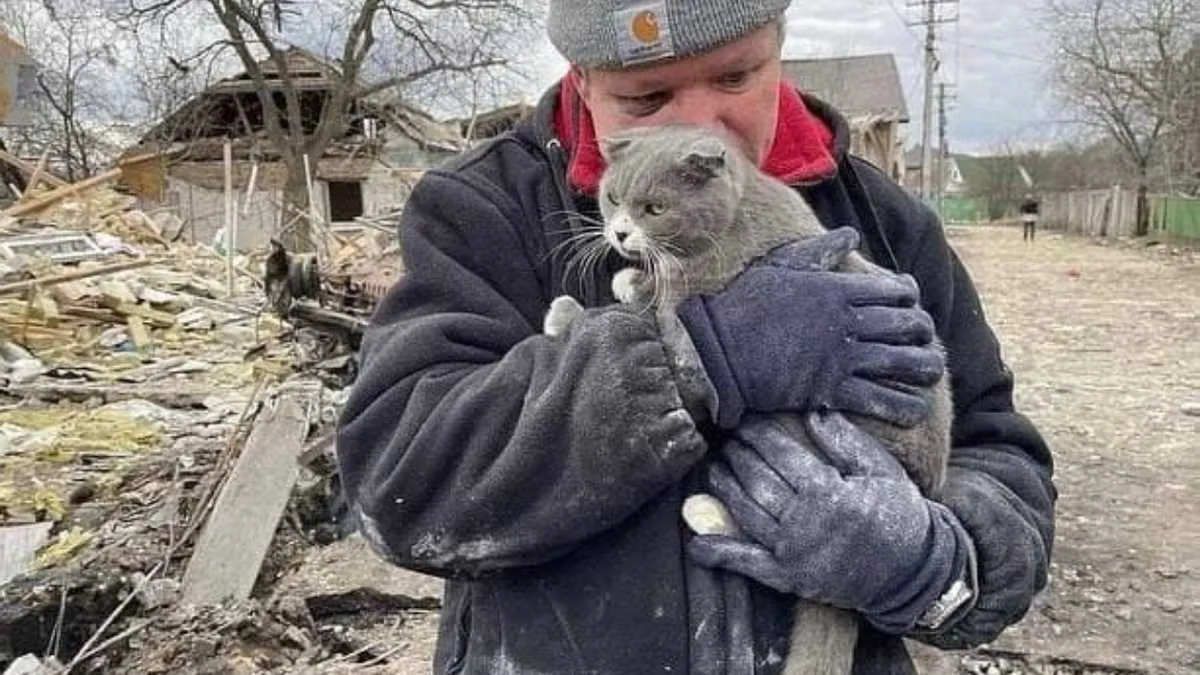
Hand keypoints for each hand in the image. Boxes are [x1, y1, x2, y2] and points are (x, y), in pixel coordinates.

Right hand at [676, 227, 943, 428]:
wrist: (717, 351)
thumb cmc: (744, 305)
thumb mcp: (780, 266)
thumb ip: (819, 250)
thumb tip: (851, 233)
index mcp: (837, 289)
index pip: (895, 290)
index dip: (910, 296)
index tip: (910, 302)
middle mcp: (847, 322)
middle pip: (907, 325)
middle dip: (923, 331)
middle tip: (924, 338)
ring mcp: (841, 357)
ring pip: (903, 362)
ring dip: (925, 367)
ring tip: (932, 371)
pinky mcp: (831, 389)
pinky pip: (880, 399)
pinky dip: (904, 406)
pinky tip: (915, 408)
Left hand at [687, 412, 969, 633]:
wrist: (913, 571)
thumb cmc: (899, 513)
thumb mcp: (881, 470)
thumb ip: (845, 441)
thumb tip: (813, 410)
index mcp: (829, 492)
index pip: (780, 454)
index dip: (757, 434)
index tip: (743, 417)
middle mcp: (805, 522)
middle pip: (757, 480)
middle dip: (737, 455)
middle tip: (724, 437)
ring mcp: (793, 552)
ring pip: (746, 512)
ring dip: (723, 488)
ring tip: (712, 467)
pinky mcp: (788, 577)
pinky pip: (747, 563)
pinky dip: (719, 552)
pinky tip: (697, 541)